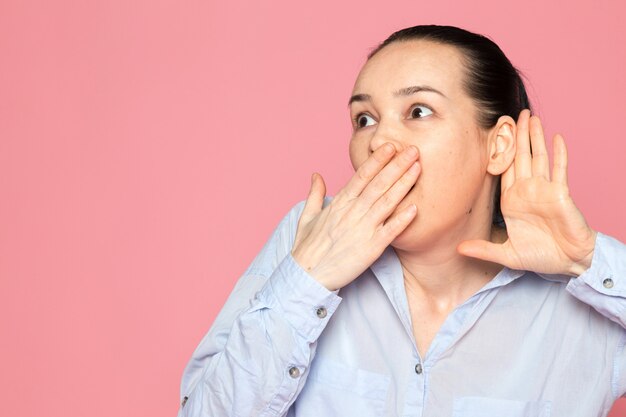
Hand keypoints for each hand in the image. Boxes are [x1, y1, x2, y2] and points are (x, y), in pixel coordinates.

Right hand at [291, 144, 420, 290]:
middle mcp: (352, 212)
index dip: (377, 160)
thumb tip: (316, 175)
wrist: (307, 275)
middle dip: (397, 165)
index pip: (361, 176)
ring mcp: (362, 229)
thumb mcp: (306, 217)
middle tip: (414, 149)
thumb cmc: (307, 248)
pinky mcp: (370, 248)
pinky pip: (390, 231)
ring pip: (387, 202)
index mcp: (339, 203)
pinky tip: (416, 207)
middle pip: (378, 184)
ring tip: (418, 168)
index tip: (391, 147)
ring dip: (404, 184)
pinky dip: (402, 219)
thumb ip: (315, 194)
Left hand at [457, 109, 596, 275]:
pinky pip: (559, 170)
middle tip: (511, 114)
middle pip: (519, 157)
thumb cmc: (541, 256)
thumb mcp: (507, 254)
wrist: (568, 263)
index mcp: (512, 201)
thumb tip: (458, 249)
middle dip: (516, 136)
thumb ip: (483, 249)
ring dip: (535, 137)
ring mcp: (545, 190)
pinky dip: (559, 153)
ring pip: (538, 157)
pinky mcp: (561, 193)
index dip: (497, 153)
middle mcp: (527, 191)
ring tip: (530, 117)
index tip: (491, 135)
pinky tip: (556, 137)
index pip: (502, 171)